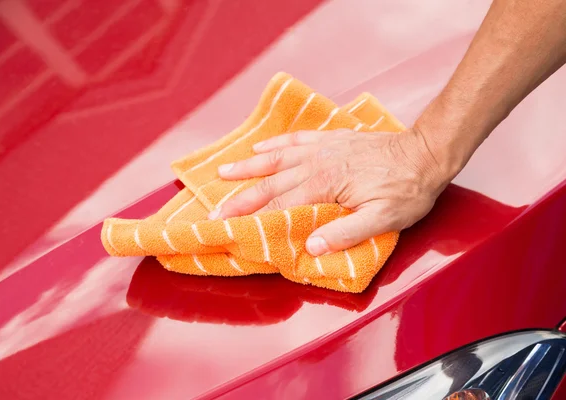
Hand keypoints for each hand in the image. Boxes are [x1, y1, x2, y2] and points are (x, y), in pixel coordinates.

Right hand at [209, 128, 453, 255]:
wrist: (425, 153)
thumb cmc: (407, 189)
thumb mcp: (384, 219)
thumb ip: (347, 232)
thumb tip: (310, 246)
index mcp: (326, 185)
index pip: (281, 205)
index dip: (252, 218)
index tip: (227, 226)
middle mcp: (317, 164)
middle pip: (270, 183)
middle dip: (240, 198)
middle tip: (214, 210)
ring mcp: (322, 149)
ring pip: (276, 158)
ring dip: (248, 167)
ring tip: (222, 172)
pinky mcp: (330, 140)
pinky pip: (295, 140)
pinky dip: (274, 144)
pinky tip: (260, 147)